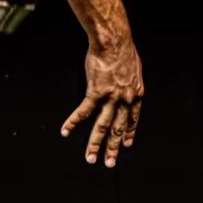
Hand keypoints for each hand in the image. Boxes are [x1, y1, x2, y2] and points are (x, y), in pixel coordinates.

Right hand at [61, 38, 143, 167]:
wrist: (114, 40)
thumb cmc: (123, 48)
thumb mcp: (134, 66)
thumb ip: (130, 78)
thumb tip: (127, 79)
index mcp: (136, 93)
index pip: (133, 119)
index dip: (130, 132)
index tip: (127, 144)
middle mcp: (125, 100)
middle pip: (118, 128)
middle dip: (114, 147)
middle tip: (110, 162)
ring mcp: (110, 98)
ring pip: (102, 126)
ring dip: (95, 144)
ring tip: (90, 158)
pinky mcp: (95, 93)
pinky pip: (83, 112)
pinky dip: (73, 122)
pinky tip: (65, 131)